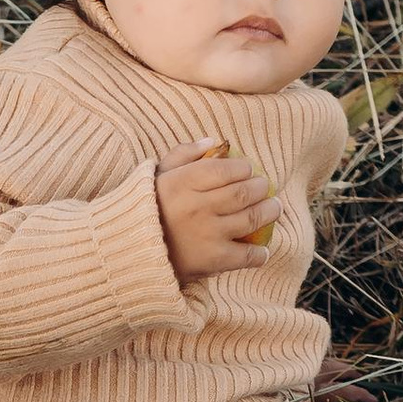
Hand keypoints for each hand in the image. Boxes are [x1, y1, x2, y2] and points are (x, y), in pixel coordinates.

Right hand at [155, 139, 280, 285]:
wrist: (129, 254)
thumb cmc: (146, 210)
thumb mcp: (157, 176)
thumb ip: (182, 154)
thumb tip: (213, 141)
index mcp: (183, 182)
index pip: (226, 169)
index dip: (244, 168)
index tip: (248, 170)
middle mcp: (197, 206)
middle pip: (243, 192)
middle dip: (261, 188)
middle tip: (265, 188)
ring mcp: (207, 233)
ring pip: (251, 218)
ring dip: (268, 212)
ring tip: (273, 208)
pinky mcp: (213, 259)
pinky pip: (246, 255)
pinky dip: (259, 253)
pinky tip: (262, 251)